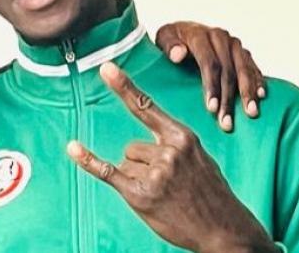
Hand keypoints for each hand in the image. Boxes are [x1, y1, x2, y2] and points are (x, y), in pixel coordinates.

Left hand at [66, 62, 276, 252]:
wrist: (225, 230)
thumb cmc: (210, 194)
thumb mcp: (199, 158)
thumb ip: (172, 144)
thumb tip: (138, 145)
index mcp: (182, 137)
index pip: (146, 107)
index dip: (124, 87)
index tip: (106, 68)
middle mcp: (168, 152)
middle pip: (132, 147)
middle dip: (143, 165)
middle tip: (169, 186)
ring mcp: (155, 173)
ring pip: (126, 163)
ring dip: (138, 179)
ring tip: (165, 195)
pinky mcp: (140, 194)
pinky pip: (108, 171)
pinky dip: (89, 161)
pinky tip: (73, 148)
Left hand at [155, 22, 265, 131]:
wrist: (183, 30)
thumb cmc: (172, 40)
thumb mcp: (164, 38)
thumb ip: (169, 46)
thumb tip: (178, 55)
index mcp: (201, 35)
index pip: (210, 63)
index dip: (212, 86)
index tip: (212, 108)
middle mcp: (221, 38)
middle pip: (229, 71)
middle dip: (229, 98)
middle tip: (227, 121)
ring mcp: (234, 45)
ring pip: (245, 70)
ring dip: (248, 93)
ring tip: (251, 113)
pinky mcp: (243, 53)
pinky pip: (254, 68)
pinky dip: (258, 82)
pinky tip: (261, 97)